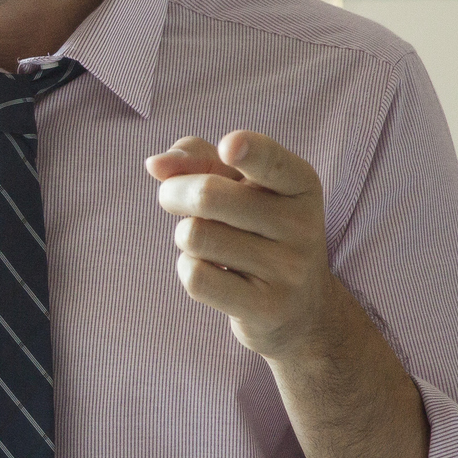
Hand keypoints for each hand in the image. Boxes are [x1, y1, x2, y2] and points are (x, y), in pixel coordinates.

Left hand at [147, 131, 349, 361]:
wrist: (302, 308)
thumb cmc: (257, 230)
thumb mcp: (241, 186)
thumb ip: (198, 159)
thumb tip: (155, 165)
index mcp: (301, 184)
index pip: (271, 160)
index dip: (246, 149)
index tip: (228, 148)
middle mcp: (302, 224)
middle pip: (207, 195)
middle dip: (173, 193)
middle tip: (174, 199)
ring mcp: (288, 270)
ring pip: (195, 236)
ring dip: (184, 236)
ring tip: (207, 243)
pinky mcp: (267, 308)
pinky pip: (196, 277)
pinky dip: (188, 269)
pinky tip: (212, 272)